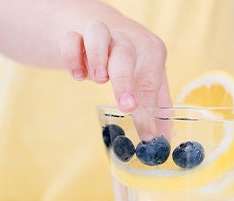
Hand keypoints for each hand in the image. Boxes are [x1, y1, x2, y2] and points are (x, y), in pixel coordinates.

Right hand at [58, 9, 171, 140]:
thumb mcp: (149, 78)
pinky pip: (71, 39)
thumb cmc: (132, 60)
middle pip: (126, 55)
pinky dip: (72, 56)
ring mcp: (101, 33)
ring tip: (99, 80)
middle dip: (126, 82)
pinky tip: (78, 75)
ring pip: (98, 36)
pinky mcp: (77, 34)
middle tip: (127, 106)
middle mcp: (127, 39)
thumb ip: (156, 106)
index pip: (150, 81)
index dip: (148, 110)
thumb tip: (162, 139)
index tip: (146, 135)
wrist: (106, 28)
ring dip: (97, 58)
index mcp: (151, 50)